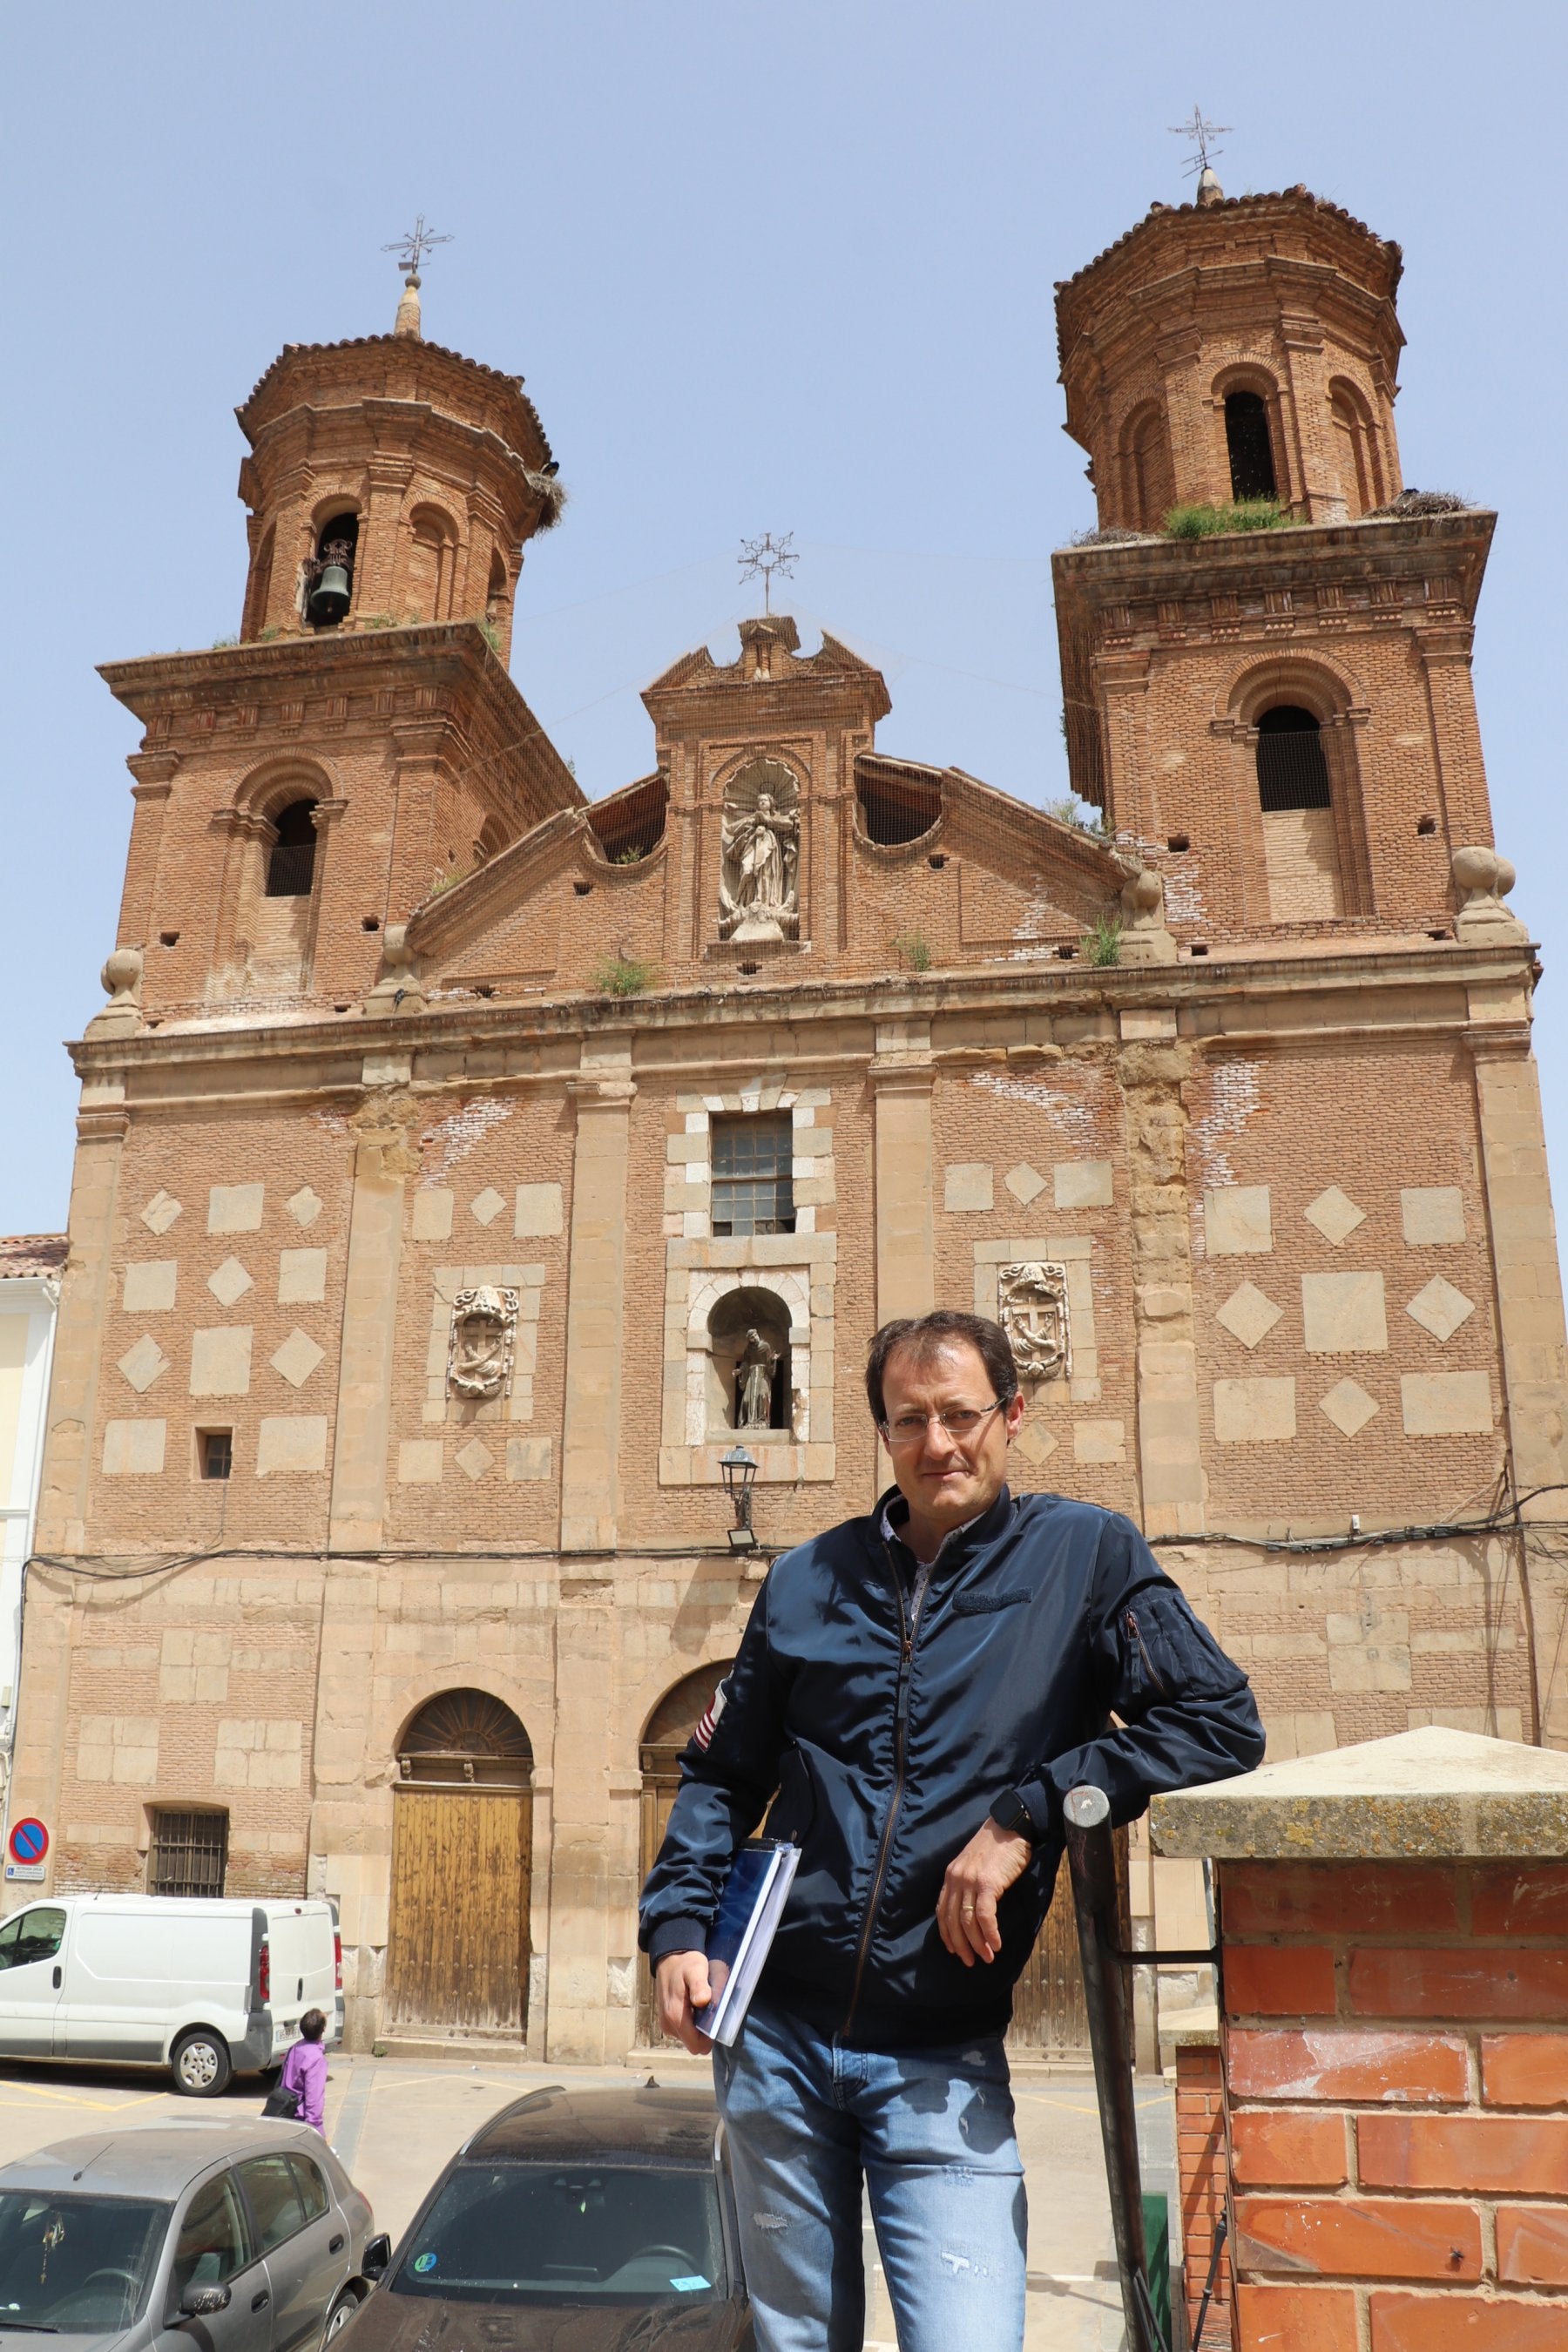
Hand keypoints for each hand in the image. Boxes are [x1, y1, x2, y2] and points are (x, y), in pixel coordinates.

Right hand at [655, 1951, 714, 2053]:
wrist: (670, 1957)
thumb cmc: (686, 1963)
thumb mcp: (696, 1969)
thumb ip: (700, 1985)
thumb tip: (703, 2001)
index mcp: (675, 2016)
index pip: (696, 2045)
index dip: (709, 2038)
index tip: (716, 2022)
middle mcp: (668, 2025)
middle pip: (694, 2043)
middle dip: (705, 2032)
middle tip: (710, 2010)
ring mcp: (666, 2024)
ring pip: (689, 2038)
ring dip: (698, 2027)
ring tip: (702, 2006)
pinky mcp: (667, 2021)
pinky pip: (684, 2031)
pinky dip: (692, 2023)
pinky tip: (695, 2006)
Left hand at [936, 1819, 1032, 1966]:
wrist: (1011, 1825)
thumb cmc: (997, 1846)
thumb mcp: (974, 1864)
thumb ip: (968, 1883)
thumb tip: (972, 1910)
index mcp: (951, 1875)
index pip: (942, 1910)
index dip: (946, 1933)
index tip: (954, 1950)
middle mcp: (956, 1879)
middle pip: (952, 1920)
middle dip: (960, 1945)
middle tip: (970, 1961)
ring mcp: (970, 1881)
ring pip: (968, 1922)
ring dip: (977, 1944)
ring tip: (987, 1957)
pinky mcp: (988, 1884)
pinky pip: (985, 1916)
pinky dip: (990, 1934)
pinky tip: (996, 1944)